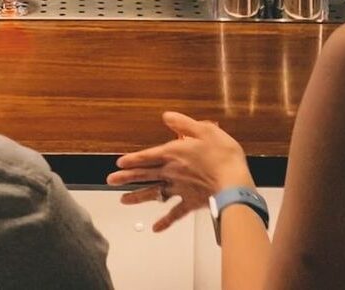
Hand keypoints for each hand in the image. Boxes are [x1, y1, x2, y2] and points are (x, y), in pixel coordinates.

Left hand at [106, 111, 253, 232]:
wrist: (233, 183)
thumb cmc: (222, 154)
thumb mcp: (204, 130)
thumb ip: (183, 123)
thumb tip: (166, 116)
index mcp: (174, 153)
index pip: (147, 156)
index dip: (132, 159)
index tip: (119, 162)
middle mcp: (172, 172)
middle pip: (145, 175)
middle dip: (126, 177)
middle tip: (110, 181)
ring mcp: (180, 189)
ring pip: (154, 194)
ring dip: (138, 197)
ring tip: (123, 200)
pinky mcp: (190, 202)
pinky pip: (175, 214)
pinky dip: (165, 222)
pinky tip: (155, 228)